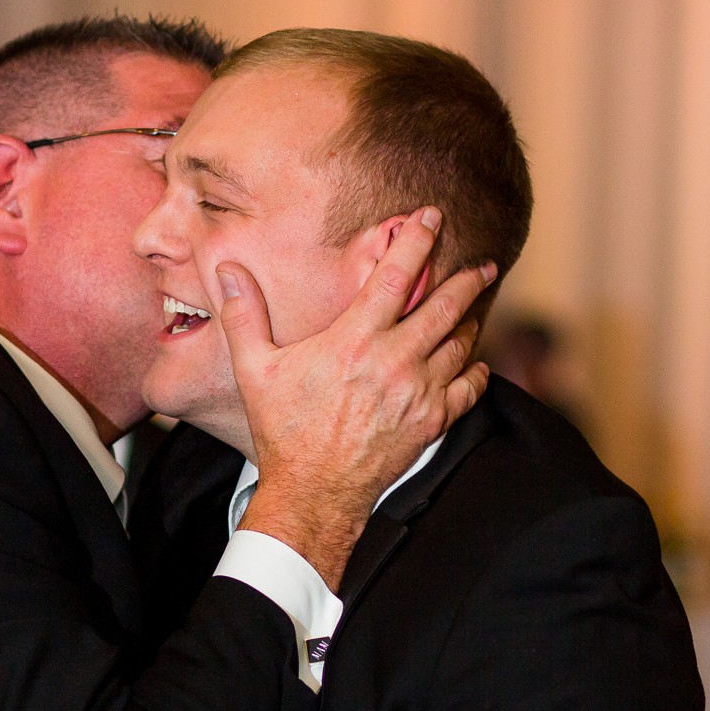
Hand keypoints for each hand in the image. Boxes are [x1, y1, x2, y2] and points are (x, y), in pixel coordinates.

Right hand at [221, 206, 495, 588]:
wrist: (314, 492)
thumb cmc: (285, 432)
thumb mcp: (255, 371)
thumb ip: (245, 316)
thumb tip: (227, 271)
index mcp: (354, 341)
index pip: (396, 276)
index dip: (416, 241)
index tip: (430, 218)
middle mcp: (394, 362)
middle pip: (446, 306)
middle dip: (467, 279)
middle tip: (481, 265)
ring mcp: (419, 393)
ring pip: (461, 344)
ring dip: (469, 322)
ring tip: (471, 310)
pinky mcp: (432, 422)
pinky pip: (469, 387)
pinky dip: (475, 370)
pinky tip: (472, 361)